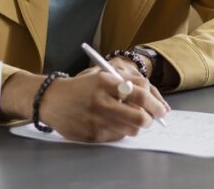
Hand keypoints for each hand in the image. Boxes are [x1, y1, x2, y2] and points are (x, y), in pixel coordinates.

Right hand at [38, 70, 169, 141]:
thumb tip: (151, 95)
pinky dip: (120, 132)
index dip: (155, 104)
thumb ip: (125, 82)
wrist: (51, 100)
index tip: (161, 110)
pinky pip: (116, 137)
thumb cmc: (81, 87)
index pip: (139, 93)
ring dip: (136, 127)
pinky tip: (114, 124)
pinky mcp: (91, 134)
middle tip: (151, 119)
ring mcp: (95, 119)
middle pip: (138, 117)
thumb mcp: (102, 75)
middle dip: (149, 120)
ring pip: (130, 130)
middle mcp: (101, 100)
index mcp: (105, 82)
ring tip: (133, 121)